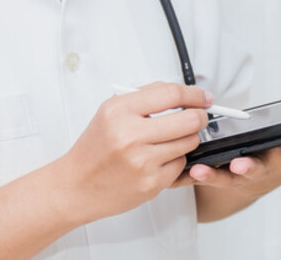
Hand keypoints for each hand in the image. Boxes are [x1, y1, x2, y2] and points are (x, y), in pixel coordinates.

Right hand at [51, 82, 209, 224]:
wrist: (76, 185)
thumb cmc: (95, 149)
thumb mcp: (111, 112)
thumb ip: (145, 97)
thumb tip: (183, 93)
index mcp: (119, 111)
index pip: (172, 94)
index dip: (195, 95)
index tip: (204, 98)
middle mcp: (130, 135)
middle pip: (189, 119)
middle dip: (200, 117)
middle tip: (199, 117)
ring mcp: (142, 161)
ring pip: (189, 143)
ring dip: (187, 139)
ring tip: (171, 140)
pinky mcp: (151, 183)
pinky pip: (181, 164)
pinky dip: (175, 160)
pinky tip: (159, 160)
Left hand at [187, 122, 280, 199]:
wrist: (253, 182)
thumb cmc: (275, 154)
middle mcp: (266, 167)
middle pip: (262, 167)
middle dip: (252, 166)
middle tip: (242, 164)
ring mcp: (243, 176)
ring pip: (229, 177)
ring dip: (216, 175)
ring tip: (201, 170)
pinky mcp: (223, 179)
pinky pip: (209, 177)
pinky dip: (197, 176)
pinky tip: (187, 171)